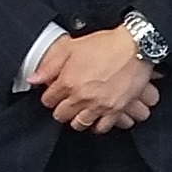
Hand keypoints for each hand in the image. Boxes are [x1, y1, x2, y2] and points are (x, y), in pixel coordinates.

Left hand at [32, 28, 156, 129]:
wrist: (137, 46)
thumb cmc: (107, 44)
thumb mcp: (72, 47)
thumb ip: (50, 65)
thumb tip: (33, 79)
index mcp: (68, 81)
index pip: (48, 100)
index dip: (50, 96)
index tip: (55, 93)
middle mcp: (81, 96)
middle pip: (61, 115)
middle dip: (61, 109)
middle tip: (67, 103)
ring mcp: (99, 104)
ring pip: (79, 124)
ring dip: (77, 119)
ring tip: (81, 112)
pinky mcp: (116, 109)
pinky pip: (102, 127)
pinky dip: (98, 125)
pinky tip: (98, 118)